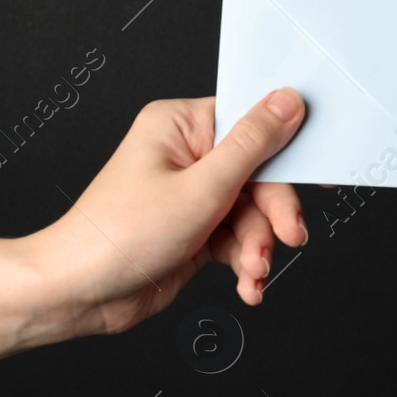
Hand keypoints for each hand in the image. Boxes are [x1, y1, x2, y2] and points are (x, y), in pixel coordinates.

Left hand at [28, 88, 309, 338]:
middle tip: (288, 236)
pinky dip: (246, 262)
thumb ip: (252, 146)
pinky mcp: (194, 230)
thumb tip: (287, 102)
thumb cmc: (120, 235)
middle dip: (272, 213)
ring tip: (254, 272)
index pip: (250, 124)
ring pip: (252, 213)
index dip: (285, 151)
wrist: (80, 294)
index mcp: (179, 125)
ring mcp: (191, 194)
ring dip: (258, 246)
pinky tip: (247, 284)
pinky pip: (237, 239)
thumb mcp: (201, 189)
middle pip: (258, 175)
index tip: (316, 175)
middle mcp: (186, 155)